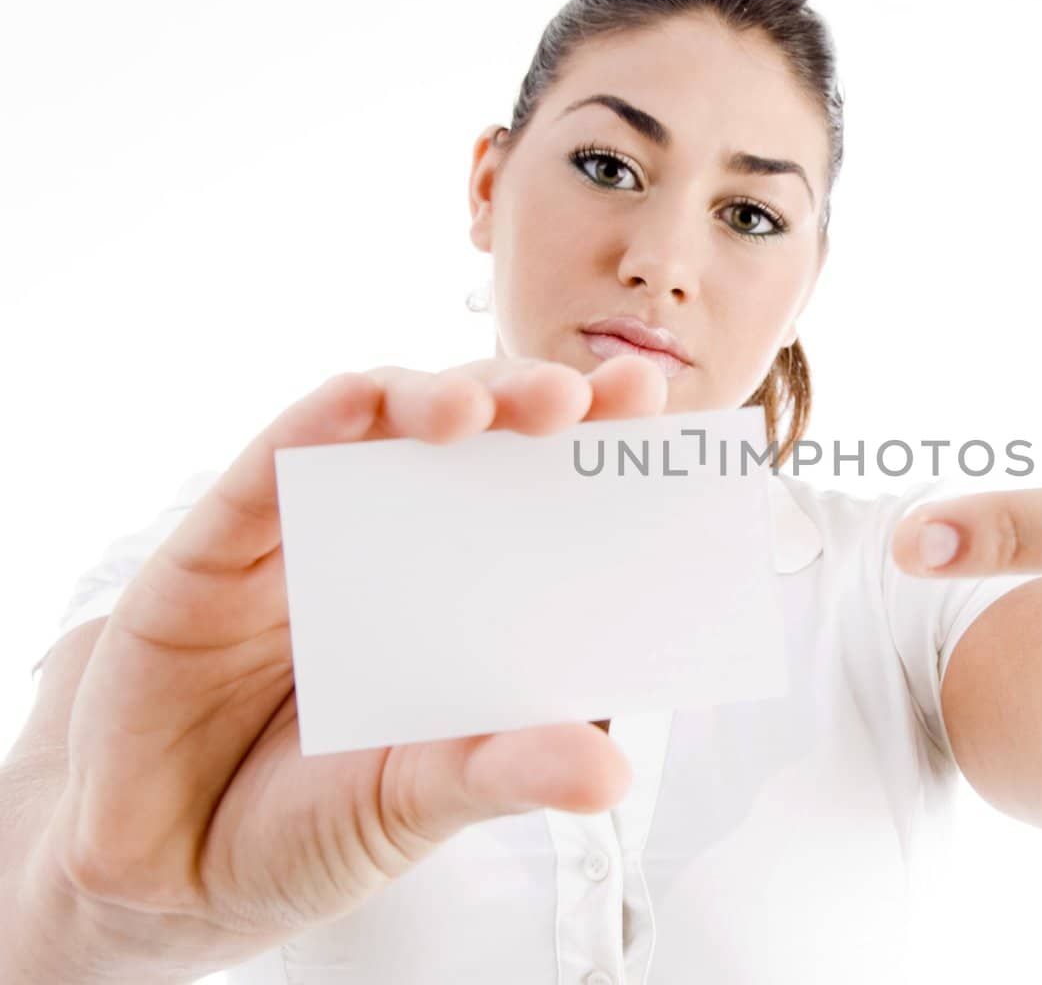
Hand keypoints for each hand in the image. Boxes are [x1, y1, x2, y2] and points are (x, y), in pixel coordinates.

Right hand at [34, 353, 666, 977]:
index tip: (657, 415)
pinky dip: (321, 421)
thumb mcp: (422, 800)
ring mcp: (313, 535)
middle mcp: (399, 547)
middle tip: (590, 398)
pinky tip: (362, 402)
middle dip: (535, 401)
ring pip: (383, 426)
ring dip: (439, 396)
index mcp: (466, 598)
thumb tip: (608, 771)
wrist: (163, 867)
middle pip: (478, 442)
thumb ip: (505, 773)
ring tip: (486, 406)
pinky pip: (275, 462)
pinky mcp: (221, 541)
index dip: (600, 452)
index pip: (547, 502)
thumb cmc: (309, 824)